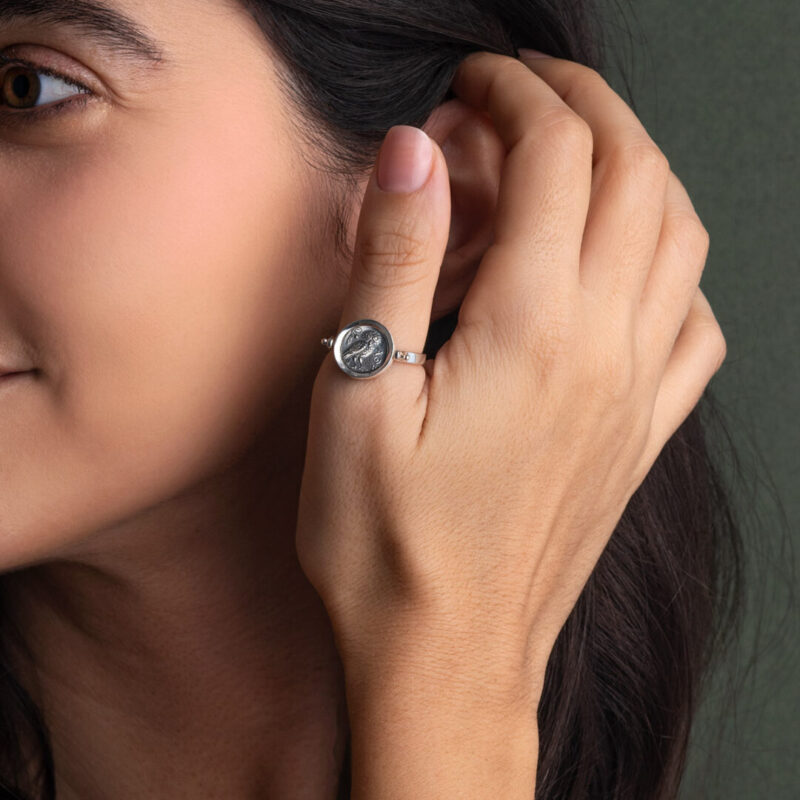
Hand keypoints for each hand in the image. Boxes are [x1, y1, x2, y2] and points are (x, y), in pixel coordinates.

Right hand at [295, 51, 725, 705]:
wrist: (446, 659)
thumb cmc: (385, 544)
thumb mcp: (357, 392)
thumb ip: (392, 260)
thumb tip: (412, 149)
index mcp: (532, 329)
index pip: (557, 158)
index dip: (516, 94)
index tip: (472, 82)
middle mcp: (604, 350)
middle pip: (637, 175)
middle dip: (587, 105)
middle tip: (529, 89)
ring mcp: (635, 395)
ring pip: (683, 238)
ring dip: (641, 170)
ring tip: (585, 155)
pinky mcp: (638, 437)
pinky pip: (697, 328)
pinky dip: (677, 270)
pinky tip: (633, 272)